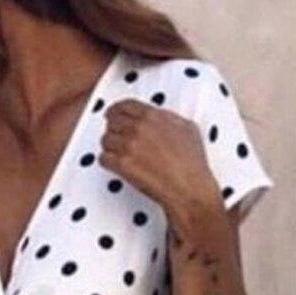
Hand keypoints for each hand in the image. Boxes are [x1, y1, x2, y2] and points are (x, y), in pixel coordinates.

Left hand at [99, 99, 222, 228]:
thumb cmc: (192, 164)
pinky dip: (107, 162)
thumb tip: (162, 118)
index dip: (116, 110)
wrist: (188, 188)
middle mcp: (138, 128)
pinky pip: (103, 158)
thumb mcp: (188, 129)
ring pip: (105, 140)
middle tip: (115, 138)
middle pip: (111, 122)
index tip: (113, 115)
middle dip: (113, 130)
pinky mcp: (123, 165)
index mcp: (153, 116)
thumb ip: (170, 119)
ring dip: (109, 147)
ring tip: (116, 154)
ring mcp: (129, 146)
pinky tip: (114, 166)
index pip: (124, 105)